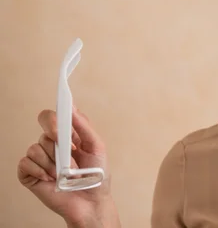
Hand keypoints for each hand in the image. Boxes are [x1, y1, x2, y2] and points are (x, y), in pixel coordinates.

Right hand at [17, 106, 119, 227]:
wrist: (91, 202)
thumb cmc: (96, 175)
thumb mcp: (97, 147)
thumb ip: (84, 127)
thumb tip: (71, 108)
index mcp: (69, 134)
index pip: (55, 116)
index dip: (55, 116)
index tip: (62, 120)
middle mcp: (53, 143)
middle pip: (43, 126)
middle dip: (55, 136)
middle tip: (67, 148)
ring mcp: (41, 158)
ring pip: (36, 147)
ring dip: (54, 161)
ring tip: (66, 174)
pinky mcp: (30, 173)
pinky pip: (26, 163)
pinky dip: (40, 170)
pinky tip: (51, 178)